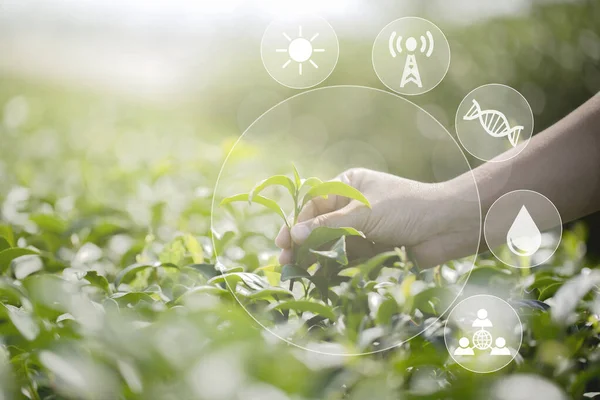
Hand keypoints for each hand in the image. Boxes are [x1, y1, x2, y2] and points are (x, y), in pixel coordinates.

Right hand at [275, 168, 477, 267]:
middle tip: (285, 262)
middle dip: (302, 243)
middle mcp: (353, 204)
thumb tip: (292, 236)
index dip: (296, 223)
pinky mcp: (373, 247)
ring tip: (299, 273)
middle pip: (320, 225)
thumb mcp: (363, 212)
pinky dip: (334, 267)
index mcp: (349, 184)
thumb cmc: (406, 208)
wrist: (449, 226)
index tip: (282, 242)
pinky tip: (320, 278)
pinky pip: (347, 257)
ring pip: (332, 243)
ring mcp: (363, 227)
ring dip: (316, 257)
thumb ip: (328, 226)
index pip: (314, 204)